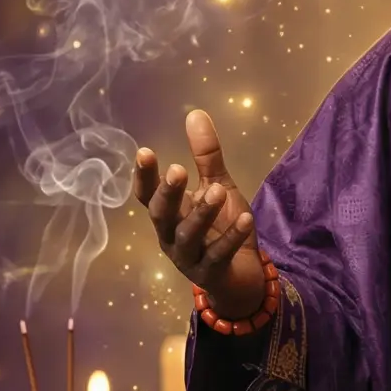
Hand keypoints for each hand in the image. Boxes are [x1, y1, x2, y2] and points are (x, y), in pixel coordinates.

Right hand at [134, 109, 263, 319]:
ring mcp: (189, 258)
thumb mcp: (217, 186)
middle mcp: (171, 236)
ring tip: (217, 190)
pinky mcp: (210, 274)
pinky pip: (219, 255)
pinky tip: (246, 218)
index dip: (143, 176)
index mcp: (169, 214)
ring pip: (188, 236)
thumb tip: (195, 113)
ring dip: (201, 213)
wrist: (242, 276)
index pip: (146, 195)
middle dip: (167, 193)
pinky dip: (231, 237)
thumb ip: (206, 156)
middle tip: (178, 170)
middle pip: (160, 215)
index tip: (144, 152)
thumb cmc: (222, 227)